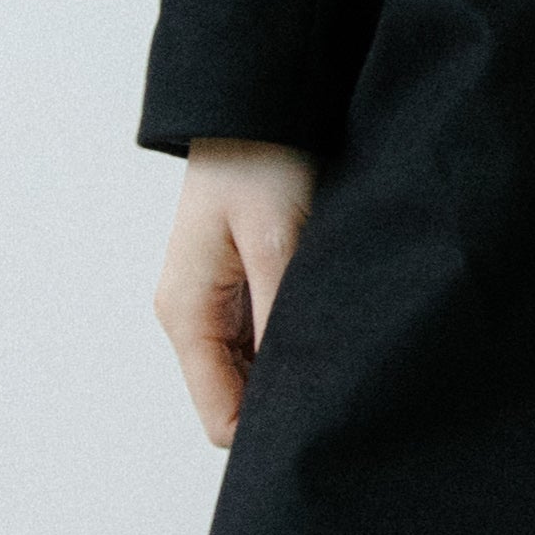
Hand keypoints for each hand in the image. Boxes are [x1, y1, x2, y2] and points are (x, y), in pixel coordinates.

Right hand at [157, 140, 319, 446]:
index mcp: (187, 315)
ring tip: (343, 350)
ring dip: (294, 370)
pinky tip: (332, 325)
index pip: (223, 420)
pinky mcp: (239, 285)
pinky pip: (265, 340)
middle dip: (286, 404)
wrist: (257, 102)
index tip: (327, 420)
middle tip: (347, 389)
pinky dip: (296, 342)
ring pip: (254, 374)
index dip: (271, 432)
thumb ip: (283, 323)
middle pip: (237, 402)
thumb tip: (298, 393)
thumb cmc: (261, 160)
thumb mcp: (278, 244)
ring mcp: (214, 303)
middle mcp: (193, 317)